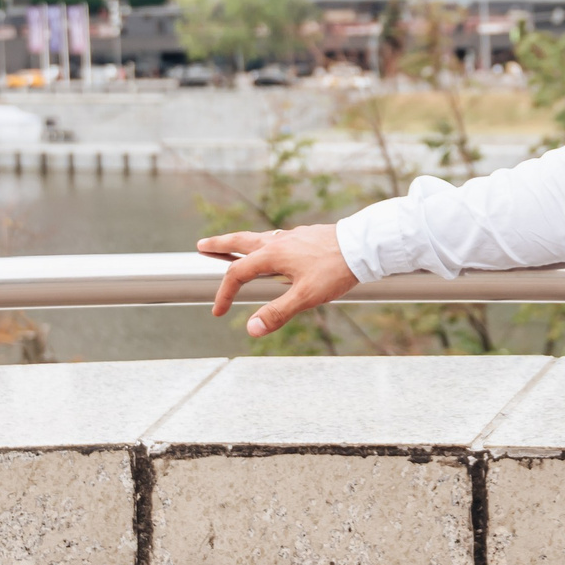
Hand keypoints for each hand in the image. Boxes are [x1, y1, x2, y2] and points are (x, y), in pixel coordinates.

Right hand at [198, 225, 359, 337]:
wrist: (363, 246)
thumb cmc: (335, 271)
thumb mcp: (305, 297)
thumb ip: (277, 312)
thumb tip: (252, 329)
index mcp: (272, 255)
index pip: (237, 274)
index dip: (224, 293)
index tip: (217, 310)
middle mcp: (278, 241)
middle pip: (240, 241)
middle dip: (219, 245)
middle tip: (201, 246)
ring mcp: (292, 236)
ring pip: (259, 238)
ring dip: (241, 242)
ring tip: (232, 246)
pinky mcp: (305, 236)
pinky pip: (276, 238)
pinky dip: (264, 243)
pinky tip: (274, 250)